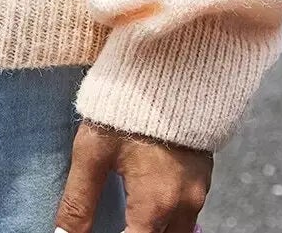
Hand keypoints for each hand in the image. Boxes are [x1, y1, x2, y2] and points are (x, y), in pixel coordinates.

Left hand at [54, 118, 211, 231]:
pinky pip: (188, 209)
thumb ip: (78, 201)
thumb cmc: (124, 107)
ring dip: (154, 227)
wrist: (168, 65)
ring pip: (179, 230)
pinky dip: (167, 213)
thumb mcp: (92, 152)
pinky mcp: (204, 173)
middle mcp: (184, 204)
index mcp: (155, 204)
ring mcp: (199, 190)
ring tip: (128, 216)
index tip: (101, 231)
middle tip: (115, 223)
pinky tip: (146, 196)